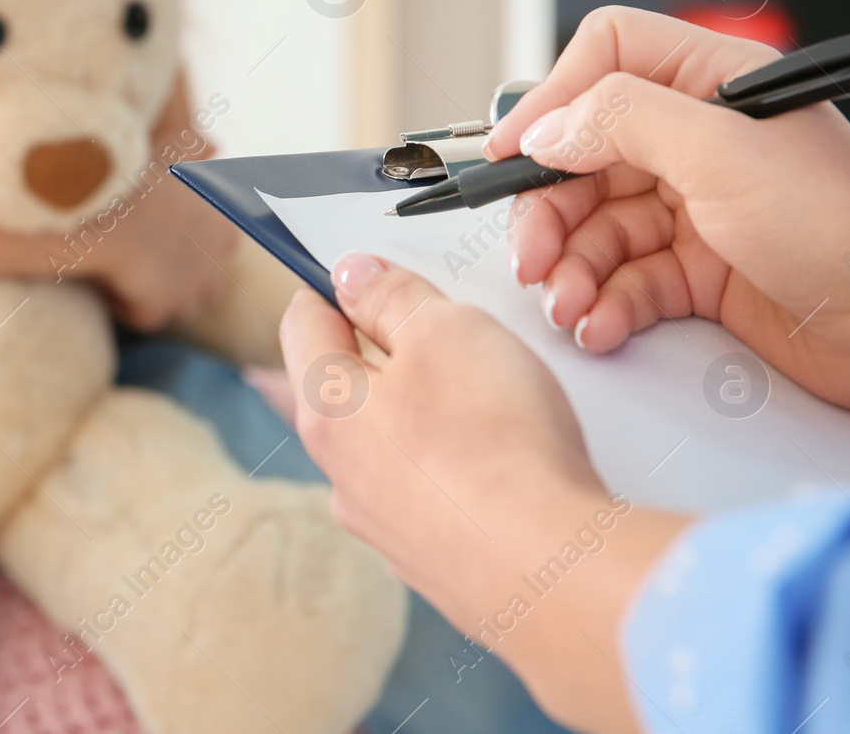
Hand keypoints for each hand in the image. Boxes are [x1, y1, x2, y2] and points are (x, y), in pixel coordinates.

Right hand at [84, 75, 234, 329]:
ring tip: (126, 273)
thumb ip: (194, 148)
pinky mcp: (159, 307)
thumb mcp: (172, 148)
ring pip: (179, 305)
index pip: (223, 248)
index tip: (166, 237)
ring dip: (156, 295)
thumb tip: (212, 143)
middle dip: (183, 279)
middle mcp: (216, 261)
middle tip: (146, 262)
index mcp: (225, 224)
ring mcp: (190, 288)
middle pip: (208, 286)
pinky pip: (142, 316)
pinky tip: (104, 281)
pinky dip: (123, 303)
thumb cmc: (139, 169)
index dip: (196, 246)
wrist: (107, 195)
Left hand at [281, 253, 686, 733]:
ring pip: (388, 448)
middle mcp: (341, 474)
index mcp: (326, 409)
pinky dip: (457, 472)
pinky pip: (433, 496)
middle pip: (343, 391)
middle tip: (436, 336)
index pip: (301, 324)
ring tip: (483, 403)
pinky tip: (500, 466)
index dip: (333, 288)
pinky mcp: (433, 560)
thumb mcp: (445, 331)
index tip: (363, 278)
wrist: (548, 572)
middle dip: (382, 356)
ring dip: (422, 419)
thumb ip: (393, 297)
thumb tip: (353, 277)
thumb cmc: (495, 448)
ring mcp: (385, 524)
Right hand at [485, 7, 849, 421]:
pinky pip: (623, 280)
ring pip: (595, 227)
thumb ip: (622, 122)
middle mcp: (698, 141)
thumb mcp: (723, 153)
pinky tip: (603, 323)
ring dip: (570, 268)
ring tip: (570, 303)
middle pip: (581, 157)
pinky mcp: (699, 272)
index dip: (551, 102)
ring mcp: (696, 209)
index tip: (513, 151)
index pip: (603, 61)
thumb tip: (547, 125)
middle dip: (549, 210)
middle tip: (533, 255)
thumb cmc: (849, 230)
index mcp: (709, 86)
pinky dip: (603, 304)